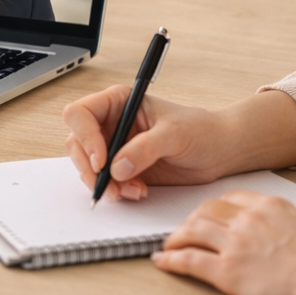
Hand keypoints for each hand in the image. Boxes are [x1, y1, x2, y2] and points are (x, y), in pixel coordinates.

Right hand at [62, 87, 236, 201]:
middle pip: (77, 143)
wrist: (218, 152)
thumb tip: (117, 168)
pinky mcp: (122, 169)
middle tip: (110, 186)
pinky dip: (116, 191)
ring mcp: (114, 147)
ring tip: (131, 191)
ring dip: (103, 183)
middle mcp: (111, 123)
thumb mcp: (174, 134)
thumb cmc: (200, 130)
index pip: (81, 114)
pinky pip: (105, 182)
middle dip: (90, 168)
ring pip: (87, 166)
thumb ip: (144, 148)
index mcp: (118, 102)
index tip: (102, 160)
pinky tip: (138, 191)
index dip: (85, 137)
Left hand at [153, 191, 295, 294]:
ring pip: (191, 231)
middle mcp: (247, 219)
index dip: (212, 208)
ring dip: (175, 238)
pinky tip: (163, 261)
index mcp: (267, 205)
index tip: (206, 216)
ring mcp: (235, 244)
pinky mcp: (227, 271)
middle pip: (205, 211)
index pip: (228, 199)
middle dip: (190, 221)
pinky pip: (189, 260)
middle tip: (184, 231)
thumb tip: (269, 230)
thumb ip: (280, 222)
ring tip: (169, 245)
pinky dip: (171, 259)